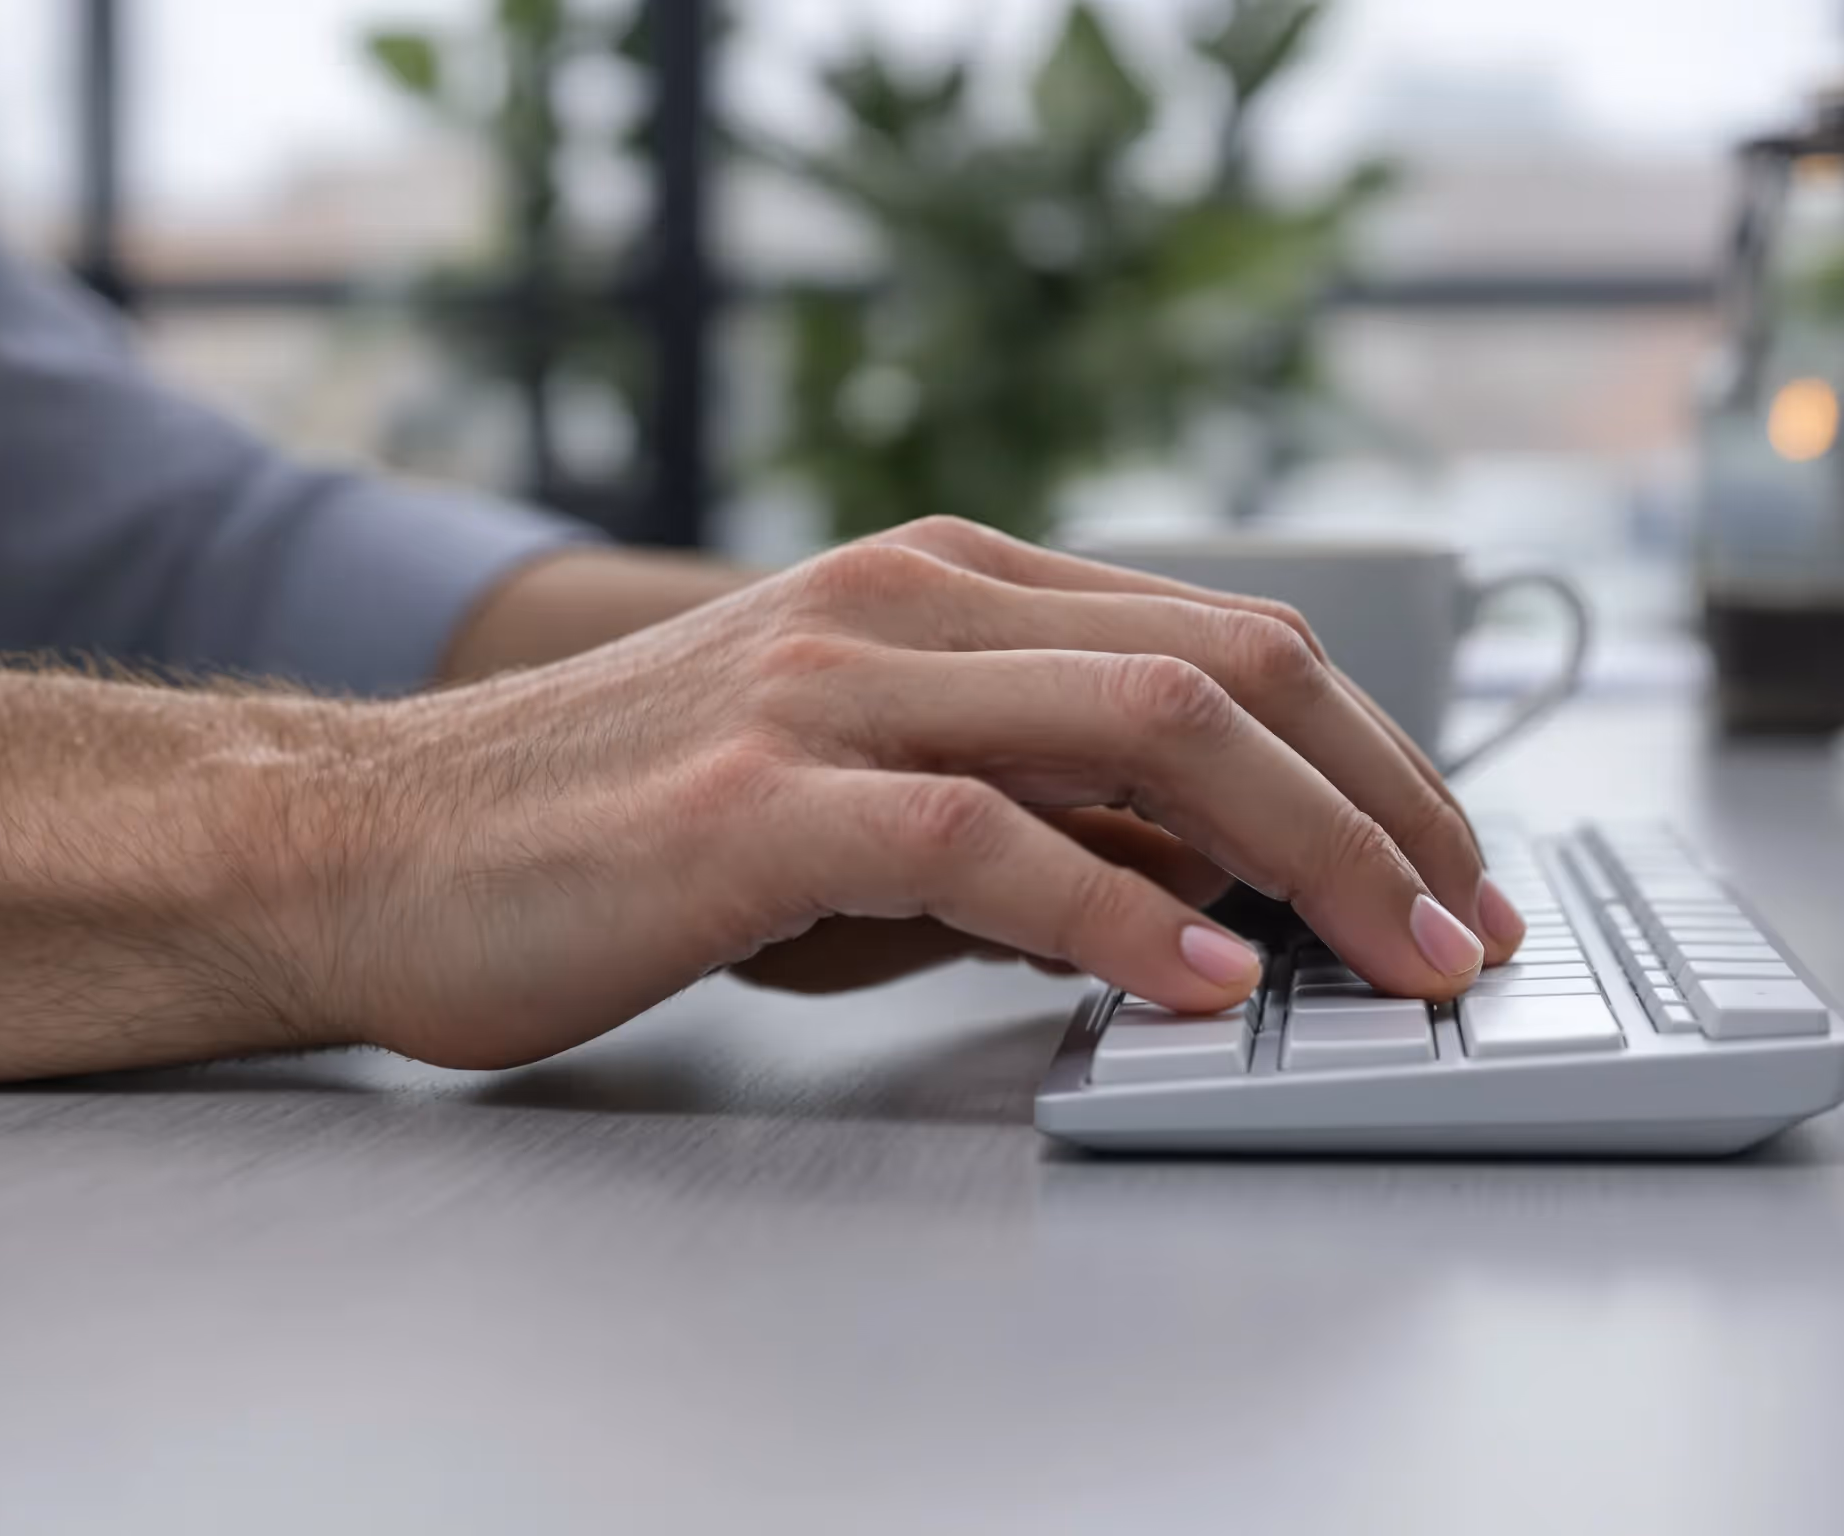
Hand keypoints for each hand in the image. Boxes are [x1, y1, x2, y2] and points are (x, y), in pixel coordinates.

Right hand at [275, 518, 1523, 1069]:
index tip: (1447, 862)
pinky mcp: (759, 799)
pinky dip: (1118, 911)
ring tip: (1398, 955)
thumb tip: (1218, 880)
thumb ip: (1031, 809)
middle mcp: (906, 604)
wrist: (374, 841)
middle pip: (1225, 671)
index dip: (1371, 754)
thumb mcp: (860, 793)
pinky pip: (985, 836)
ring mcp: (831, 686)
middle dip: (1384, 802)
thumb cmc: (619, 825)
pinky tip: (1200, 976)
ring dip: (1309, 852)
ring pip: (1142, 728)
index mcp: (943, 582)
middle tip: (1469, 923)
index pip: (1224, 641)